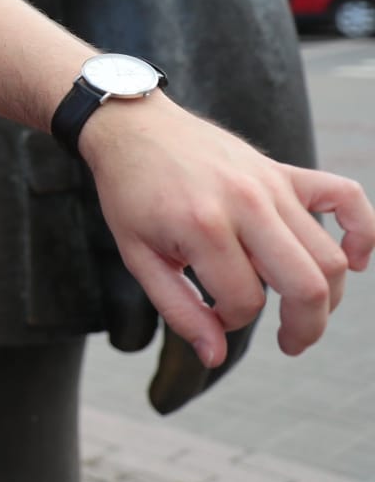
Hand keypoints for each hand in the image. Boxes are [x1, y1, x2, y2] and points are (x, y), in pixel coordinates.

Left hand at [83, 95, 373, 365]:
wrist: (131, 126)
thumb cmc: (129, 192)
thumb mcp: (136, 255)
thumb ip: (178, 309)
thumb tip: (214, 355)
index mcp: (204, 227)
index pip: (246, 301)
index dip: (232, 322)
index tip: (213, 315)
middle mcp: (246, 204)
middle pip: (307, 284)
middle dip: (305, 327)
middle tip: (290, 343)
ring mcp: (270, 184)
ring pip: (329, 255)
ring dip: (328, 295)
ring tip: (304, 311)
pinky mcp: (283, 170)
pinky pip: (346, 196)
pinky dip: (362, 232)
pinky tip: (353, 260)